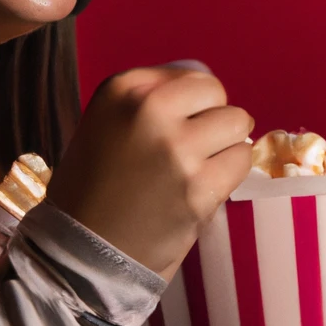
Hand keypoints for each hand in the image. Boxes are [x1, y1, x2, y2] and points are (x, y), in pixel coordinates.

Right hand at [45, 62, 253, 281]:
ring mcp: (177, 149)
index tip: (176, 126)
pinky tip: (204, 186)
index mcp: (121, 90)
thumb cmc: (95, 185)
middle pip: (217, 94)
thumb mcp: (107, 122)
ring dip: (226, 145)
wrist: (83, 251)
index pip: (192, 74)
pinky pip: (241, 161)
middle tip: (193, 147)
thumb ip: (153, 96)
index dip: (193, 102)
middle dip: (213, 118)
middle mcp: (149, 110)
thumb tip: (208, 88)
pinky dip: (229, 173)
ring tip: (201, 166)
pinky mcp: (199, 188)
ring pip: (237, 124)